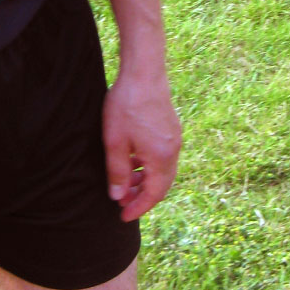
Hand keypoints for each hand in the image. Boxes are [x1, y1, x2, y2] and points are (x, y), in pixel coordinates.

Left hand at [104, 69, 181, 221]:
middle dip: (143, 197)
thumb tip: (118, 196)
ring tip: (126, 185)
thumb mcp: (115, 141)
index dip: (138, 208)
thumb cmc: (126, 105)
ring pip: (163, 171)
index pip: (153, 194)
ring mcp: (174, 139)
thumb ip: (117, 172)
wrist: (143, 73)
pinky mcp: (171, 129)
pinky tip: (134, 162)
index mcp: (161, 158)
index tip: (123, 216)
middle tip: (123, 204)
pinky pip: (163, 158)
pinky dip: (150, 167)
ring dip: (146, 182)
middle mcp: (173, 150)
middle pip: (162, 185)